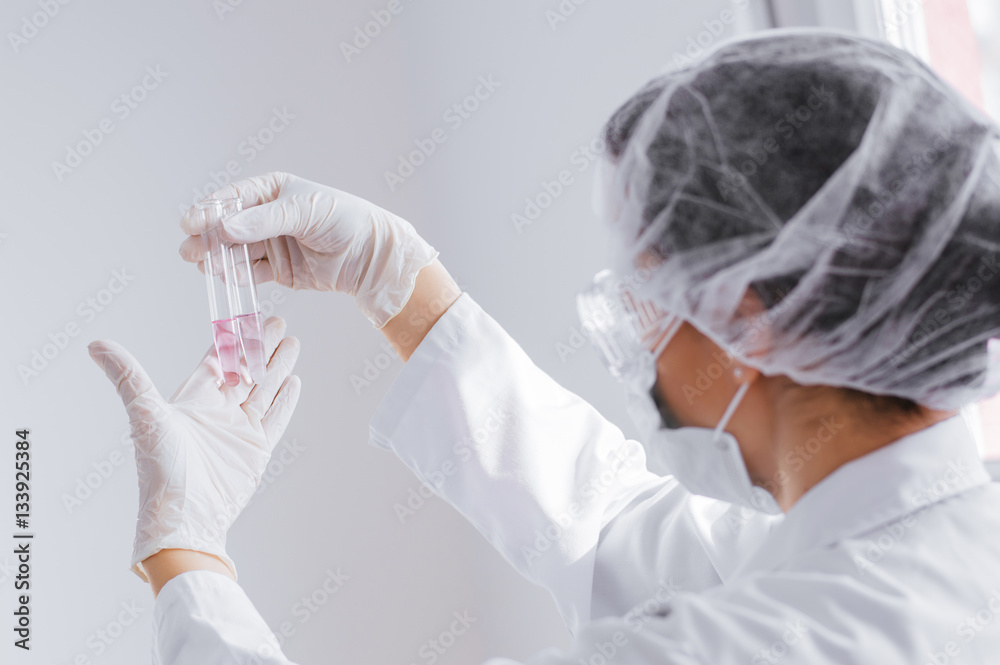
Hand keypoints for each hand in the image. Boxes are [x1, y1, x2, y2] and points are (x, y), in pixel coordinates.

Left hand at [88, 317, 301, 582]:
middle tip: (276, 323)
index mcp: (193, 401)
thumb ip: (127, 376)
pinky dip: (286, 400)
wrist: (186, 517)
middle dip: (260, 348)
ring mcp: (239, 430)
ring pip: (264, 390)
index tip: (245, 319)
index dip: (231, 341)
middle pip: (245, 372)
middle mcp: (218, 413)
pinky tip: (295, 381)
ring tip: (292, 343)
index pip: (217, 362)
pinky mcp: (257, 449)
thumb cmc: (161, 470)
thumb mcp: (145, 414)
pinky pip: (275, 418)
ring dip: (278, 367)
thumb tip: (95, 344)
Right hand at [179, 172, 438, 327]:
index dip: (210, 211)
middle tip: (188, 250)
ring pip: (236, 251)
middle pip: (228, 227)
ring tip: (204, 265)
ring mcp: (272, 244)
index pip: (233, 199)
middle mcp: (268, 217)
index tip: (190, 223)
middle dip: (207, 238)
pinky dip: (240, 275)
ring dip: (219, 258)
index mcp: (273, 191)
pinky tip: (231, 276)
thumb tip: (224, 227)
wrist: (371, 254)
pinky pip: (252, 272)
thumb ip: (263, 220)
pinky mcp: (279, 270)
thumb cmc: (344, 219)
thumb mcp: (303, 211)